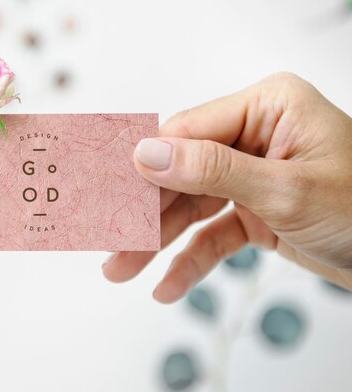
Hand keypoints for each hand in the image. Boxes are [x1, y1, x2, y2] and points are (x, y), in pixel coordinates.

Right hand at [103, 72, 351, 302]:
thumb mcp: (287, 190)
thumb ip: (211, 169)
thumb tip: (147, 153)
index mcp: (266, 108)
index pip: (186, 132)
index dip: (142, 165)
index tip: (106, 192)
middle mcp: (254, 136)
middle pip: (181, 173)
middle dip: (146, 214)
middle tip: (112, 244)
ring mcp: (252, 175)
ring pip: (191, 206)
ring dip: (158, 242)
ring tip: (122, 270)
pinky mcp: (256, 211)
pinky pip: (214, 234)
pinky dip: (192, 260)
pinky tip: (169, 285)